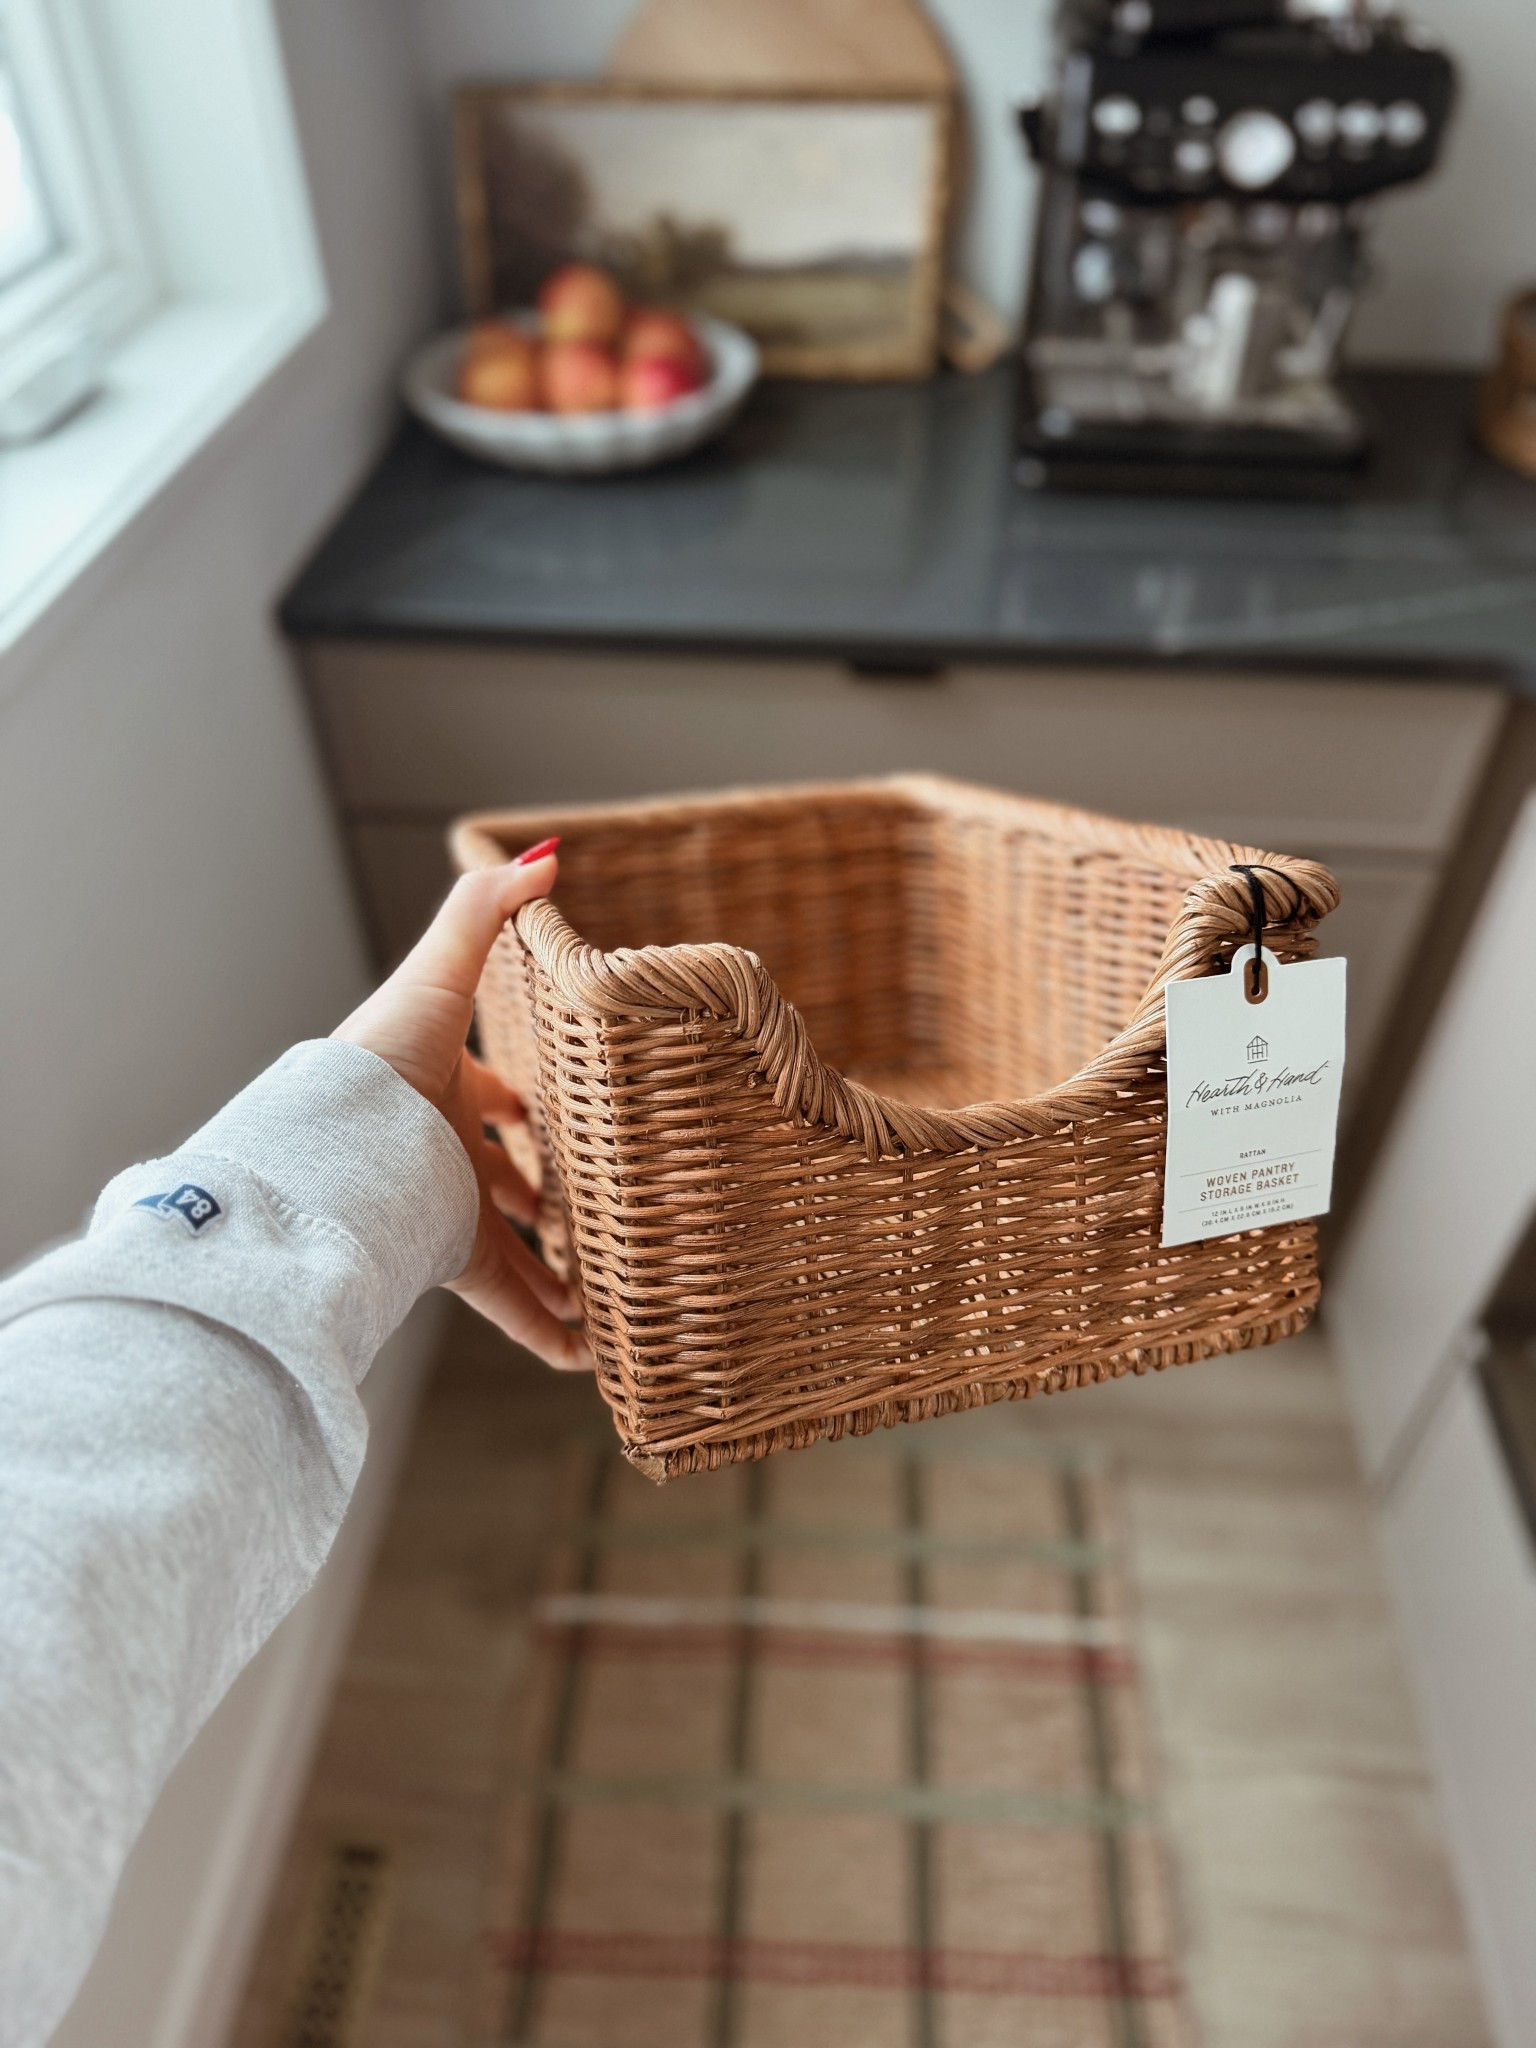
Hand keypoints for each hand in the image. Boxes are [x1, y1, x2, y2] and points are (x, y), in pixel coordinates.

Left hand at [332, 842, 591, 1371]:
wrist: (334, 1152)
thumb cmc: (379, 1060)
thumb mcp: (440, 974)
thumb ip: (486, 912)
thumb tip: (543, 856)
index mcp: (443, 1084)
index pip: (495, 1093)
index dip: (530, 1100)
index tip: (574, 1112)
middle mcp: (445, 1151)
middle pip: (505, 1173)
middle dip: (548, 1190)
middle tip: (600, 1204)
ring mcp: (451, 1210)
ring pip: (516, 1246)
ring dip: (559, 1270)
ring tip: (610, 1289)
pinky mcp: (454, 1262)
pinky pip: (510, 1306)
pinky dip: (547, 1334)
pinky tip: (588, 1358)